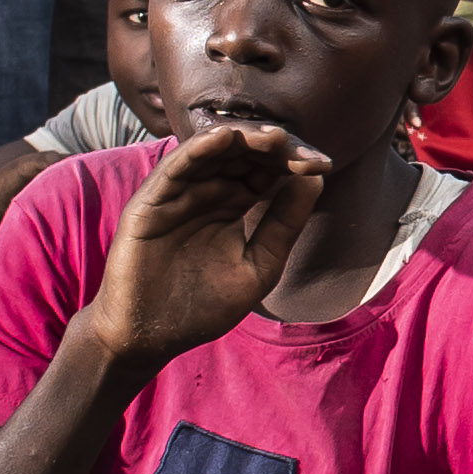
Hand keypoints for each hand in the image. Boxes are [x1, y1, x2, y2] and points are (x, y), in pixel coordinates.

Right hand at [70, 116, 325, 374]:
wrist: (150, 337)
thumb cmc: (203, 306)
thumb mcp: (259, 265)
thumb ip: (284, 224)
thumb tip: (316, 177)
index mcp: (233, 204)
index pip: (265, 169)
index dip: (292, 161)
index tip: (322, 163)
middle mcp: (205, 191)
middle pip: (242, 154)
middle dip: (272, 147)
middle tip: (299, 147)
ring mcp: (177, 194)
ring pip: (210, 153)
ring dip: (241, 140)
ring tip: (272, 136)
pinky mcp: (150, 202)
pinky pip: (174, 168)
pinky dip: (197, 150)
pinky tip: (223, 138)